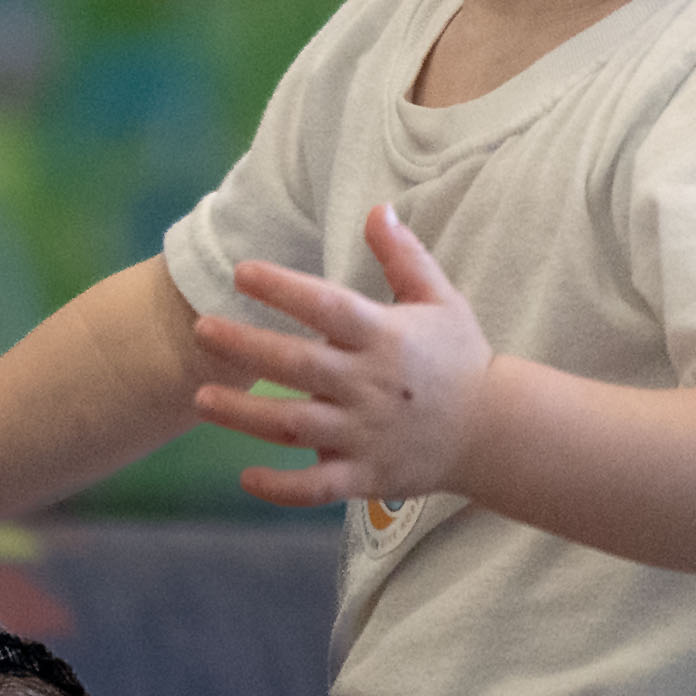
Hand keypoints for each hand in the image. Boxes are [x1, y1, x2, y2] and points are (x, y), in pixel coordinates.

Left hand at [190, 205, 491, 509]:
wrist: (495, 431)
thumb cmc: (460, 358)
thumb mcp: (439, 299)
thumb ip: (403, 256)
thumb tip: (377, 208)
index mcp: (385, 336)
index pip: (327, 306)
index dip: (284, 288)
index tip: (241, 272)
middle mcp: (370, 385)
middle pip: (298, 365)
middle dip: (246, 347)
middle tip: (200, 329)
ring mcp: (366, 434)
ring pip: (294, 427)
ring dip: (245, 415)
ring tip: (200, 398)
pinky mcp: (367, 476)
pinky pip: (317, 487)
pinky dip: (282, 487)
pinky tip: (244, 477)